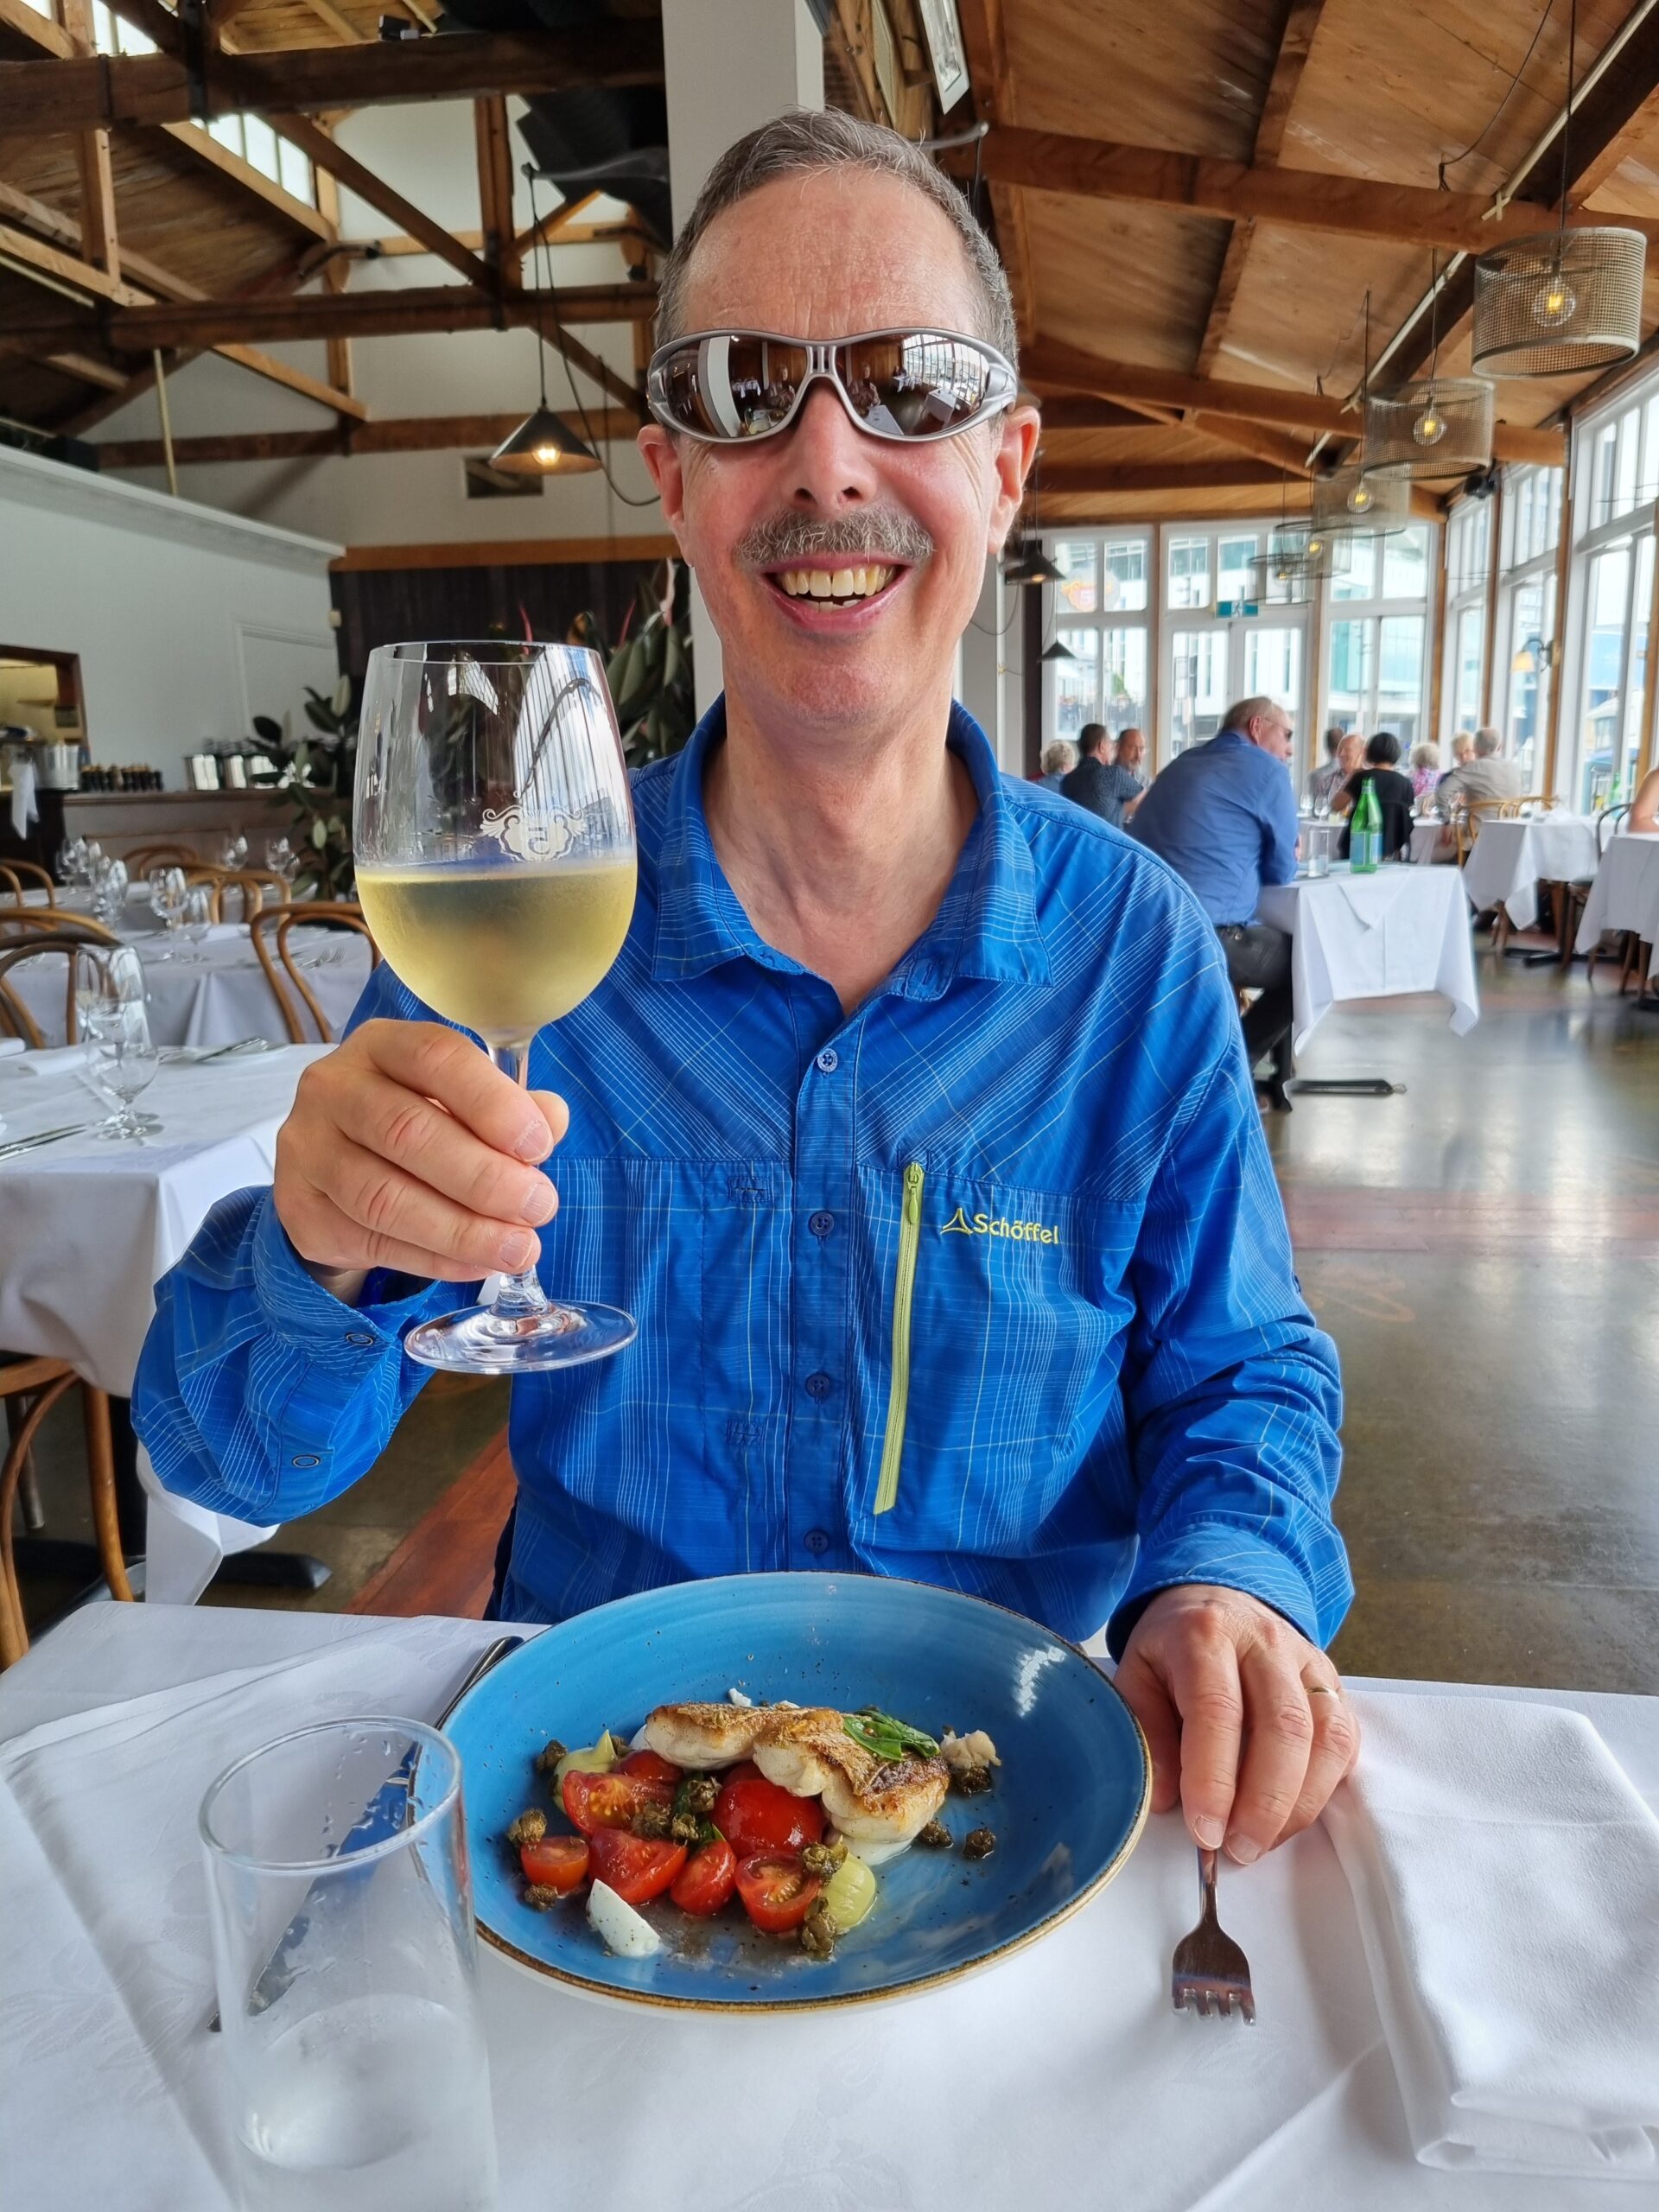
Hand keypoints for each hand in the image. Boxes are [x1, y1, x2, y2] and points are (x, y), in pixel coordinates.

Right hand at [273, 1019, 566, 1301]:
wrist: (335, 1177)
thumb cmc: (413, 1126)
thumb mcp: (461, 1105)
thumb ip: (509, 1109)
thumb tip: (551, 1120)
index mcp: (382, 1046)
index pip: (435, 1057)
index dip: (491, 1102)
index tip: (539, 1145)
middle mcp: (333, 1088)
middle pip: (408, 1132)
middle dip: (485, 1177)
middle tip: (539, 1206)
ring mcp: (307, 1149)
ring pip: (384, 1196)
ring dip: (462, 1229)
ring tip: (518, 1248)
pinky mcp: (300, 1209)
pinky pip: (371, 1240)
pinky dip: (433, 1258)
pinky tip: (477, 1264)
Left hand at [1114, 1583, 1357, 1862]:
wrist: (1217, 1596)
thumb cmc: (1172, 1646)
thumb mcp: (1137, 1673)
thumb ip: (1147, 1731)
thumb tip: (1165, 1799)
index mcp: (1205, 1634)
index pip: (1217, 1709)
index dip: (1213, 1777)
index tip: (1204, 1832)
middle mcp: (1265, 1642)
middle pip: (1283, 1726)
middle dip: (1265, 1802)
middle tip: (1239, 1851)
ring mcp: (1307, 1660)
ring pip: (1325, 1737)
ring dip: (1299, 1803)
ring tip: (1262, 1842)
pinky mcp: (1333, 1682)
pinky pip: (1345, 1740)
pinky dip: (1324, 1786)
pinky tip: (1292, 1812)